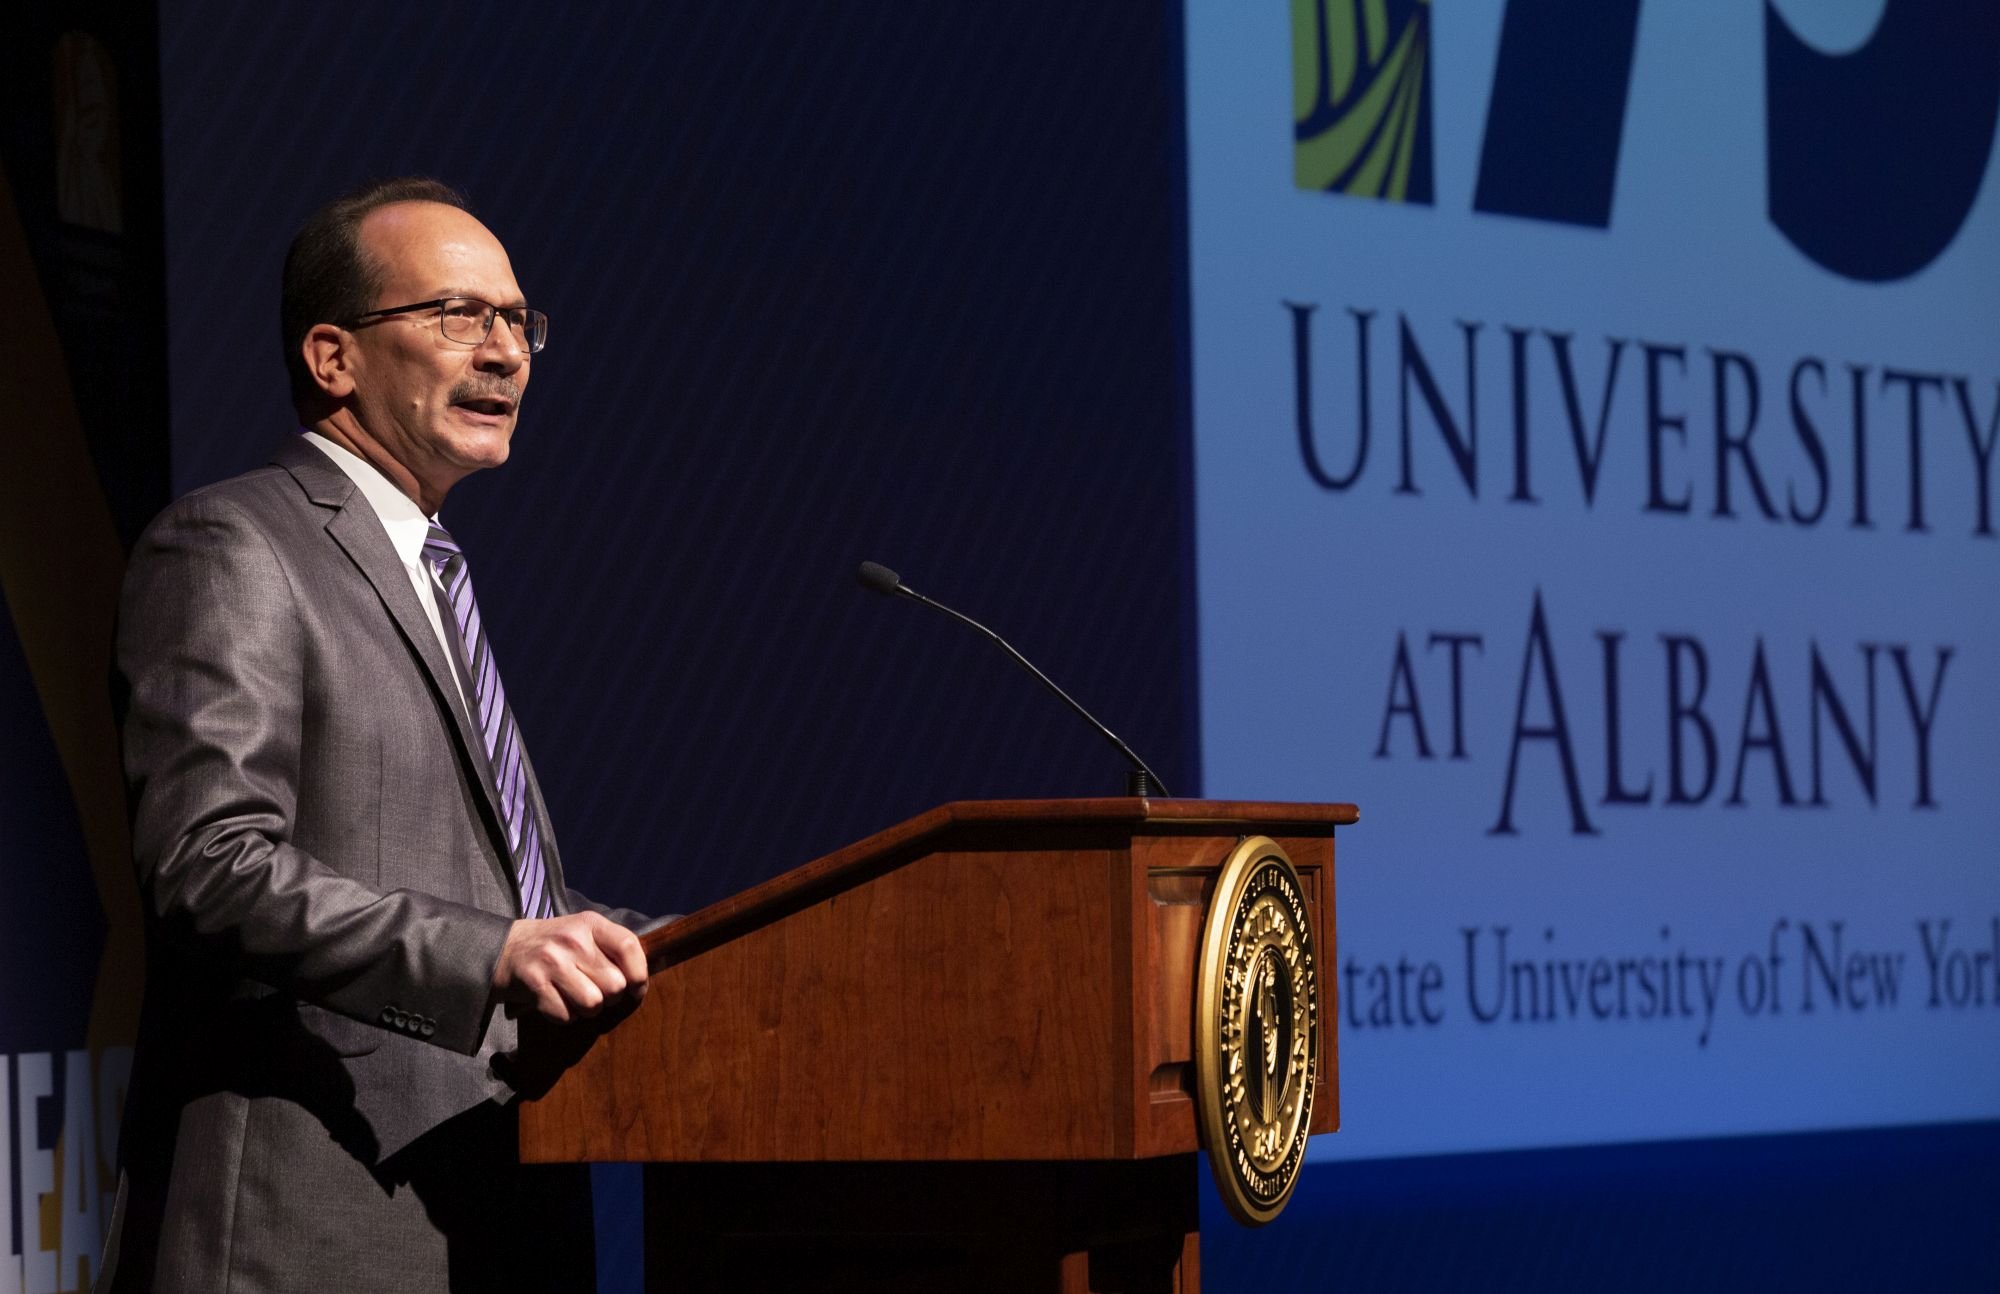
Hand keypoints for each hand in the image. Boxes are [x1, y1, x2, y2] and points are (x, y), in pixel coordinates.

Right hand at [491, 912, 648, 1022]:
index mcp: (590, 923)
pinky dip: (564, 1016)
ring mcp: (552, 962)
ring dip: (587, 1010)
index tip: (635, 988)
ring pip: (593, 1004)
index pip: (629, 946)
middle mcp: (573, 940)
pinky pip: (566, 1016)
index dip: (639, 974)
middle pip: (615, 985)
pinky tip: (555, 1000)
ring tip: (574, 997)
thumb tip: (641, 981)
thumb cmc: (553, 946)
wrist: (502, 950)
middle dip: (609, 997)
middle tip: (594, 990)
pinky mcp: (534, 984)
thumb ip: (611, 949)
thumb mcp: (582, 933)